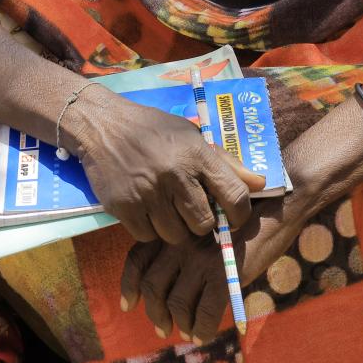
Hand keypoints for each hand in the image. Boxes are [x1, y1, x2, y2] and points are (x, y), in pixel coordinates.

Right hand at [70, 92, 265, 244]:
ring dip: (173, 229)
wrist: (102, 125)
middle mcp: (175, 175)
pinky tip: (145, 211)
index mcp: (197, 155)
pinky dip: (148, 230)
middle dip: (201, 224)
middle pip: (204, 224)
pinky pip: (146, 236)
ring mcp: (148, 193)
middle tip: (191, 212)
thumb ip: (226, 162)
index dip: (239, 215)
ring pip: (175, 235)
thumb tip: (260, 184)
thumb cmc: (152, 129)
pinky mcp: (124, 206)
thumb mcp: (191, 136)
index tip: (232, 218)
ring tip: (166, 210)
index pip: (234, 196)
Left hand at [118, 202, 295, 343]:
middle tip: (161, 328)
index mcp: (172, 228)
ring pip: (177, 303)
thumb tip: (172, 278)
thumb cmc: (241, 214)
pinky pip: (206, 313)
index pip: (137, 259)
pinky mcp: (224, 275)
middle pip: (153, 285)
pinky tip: (203, 335)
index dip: (129, 285)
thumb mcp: (202, 220)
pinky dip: (202, 329)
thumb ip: (184, 241)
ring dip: (179, 323)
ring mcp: (201, 259)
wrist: (276, 206)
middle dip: (155, 312)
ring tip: (185, 333)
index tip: (128, 304)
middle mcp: (180, 242)